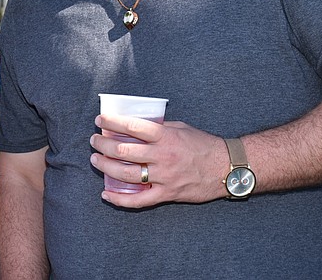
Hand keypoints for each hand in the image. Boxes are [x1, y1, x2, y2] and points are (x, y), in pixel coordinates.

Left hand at [89, 114, 227, 207]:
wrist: (227, 167)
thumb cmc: (203, 144)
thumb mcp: (180, 128)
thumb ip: (159, 127)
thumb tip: (135, 125)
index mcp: (165, 136)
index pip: (132, 127)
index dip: (112, 122)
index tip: (100, 120)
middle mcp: (163, 156)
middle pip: (123, 151)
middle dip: (103, 145)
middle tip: (94, 141)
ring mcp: (164, 177)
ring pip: (126, 174)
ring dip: (106, 167)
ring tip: (95, 160)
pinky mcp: (167, 194)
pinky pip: (139, 201)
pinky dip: (120, 199)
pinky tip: (106, 194)